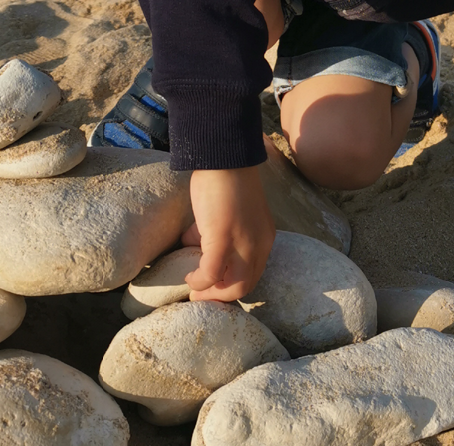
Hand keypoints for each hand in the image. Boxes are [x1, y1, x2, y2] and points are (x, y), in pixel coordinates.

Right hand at [182, 166, 274, 301]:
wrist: (224, 159)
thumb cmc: (225, 180)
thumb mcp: (231, 212)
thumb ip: (218, 230)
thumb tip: (194, 242)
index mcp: (265, 237)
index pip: (254, 273)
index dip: (232, 284)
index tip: (213, 285)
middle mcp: (260, 244)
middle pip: (246, 285)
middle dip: (222, 295)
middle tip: (201, 295)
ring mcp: (244, 243)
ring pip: (234, 286)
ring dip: (211, 293)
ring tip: (194, 289)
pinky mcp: (223, 238)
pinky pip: (210, 273)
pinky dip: (199, 280)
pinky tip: (189, 276)